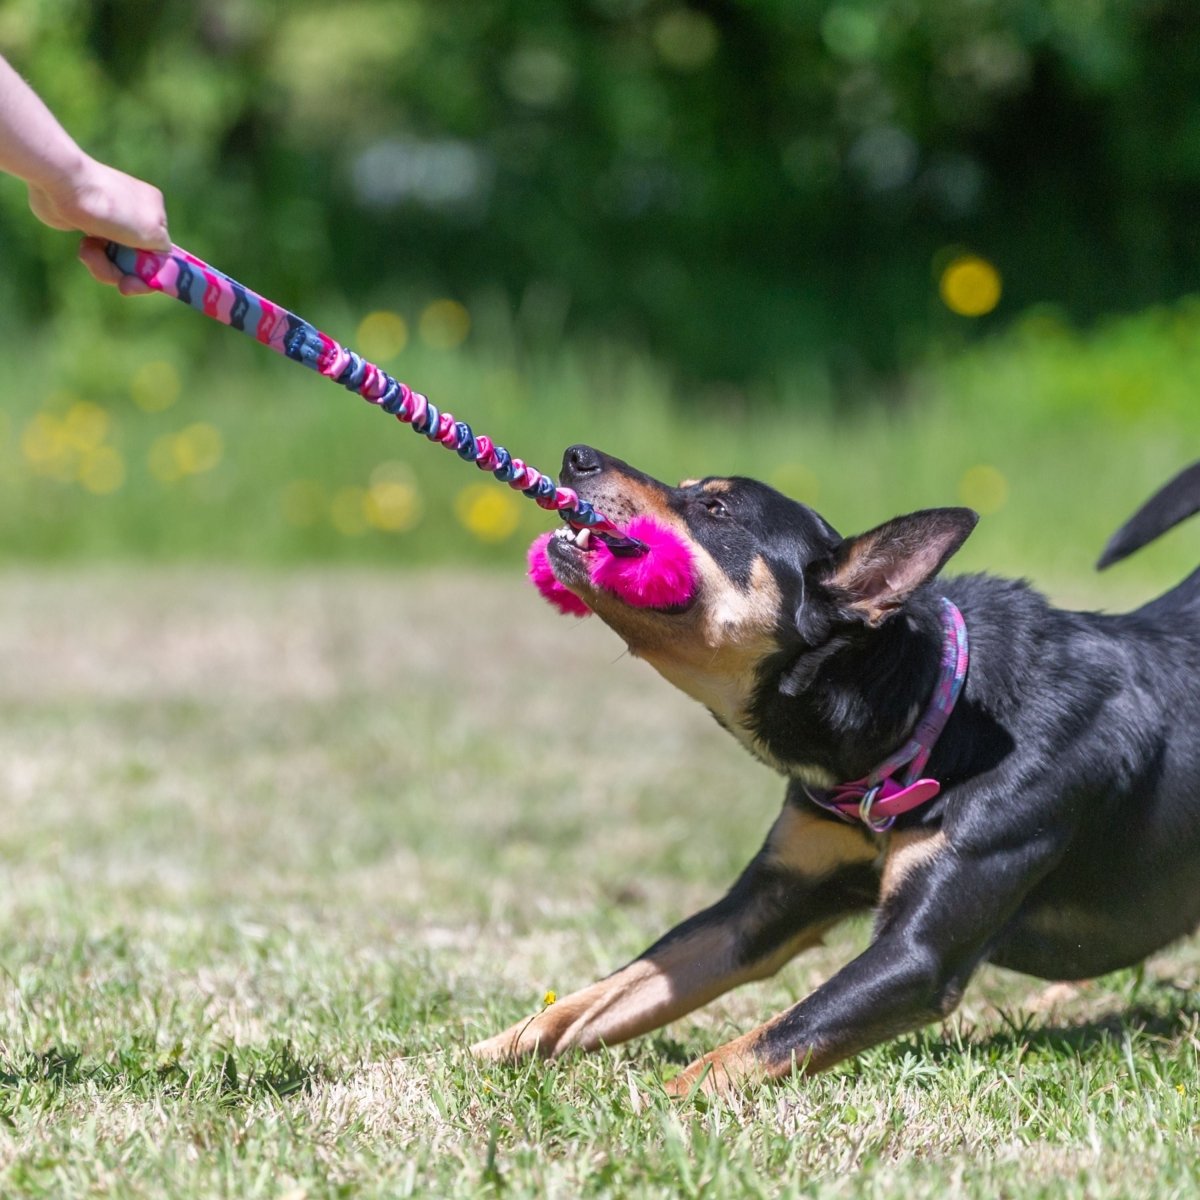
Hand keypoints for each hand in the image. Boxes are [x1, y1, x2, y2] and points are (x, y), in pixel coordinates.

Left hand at [27, 154, 169, 294]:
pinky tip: (85, 248)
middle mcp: (136, 215)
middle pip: (138, 260)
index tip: (136, 286)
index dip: (151, 276)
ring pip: (116, 259)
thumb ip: (164, 256)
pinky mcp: (89, 224)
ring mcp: (112, 220)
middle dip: (125, 273)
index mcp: (156, 212)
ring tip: (91, 254)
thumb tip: (161, 268)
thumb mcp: (152, 234)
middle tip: (119, 283)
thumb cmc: (111, 209)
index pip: (161, 254)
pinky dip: (93, 256)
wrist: (63, 187)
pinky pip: (98, 252)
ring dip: (105, 266)